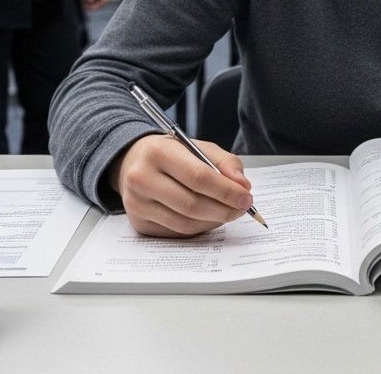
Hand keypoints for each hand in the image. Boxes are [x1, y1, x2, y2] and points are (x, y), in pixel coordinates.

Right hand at [111, 134, 254, 236]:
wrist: (134, 162)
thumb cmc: (172, 154)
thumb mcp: (199, 148)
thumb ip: (226, 163)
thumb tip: (243, 187)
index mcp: (158, 152)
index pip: (198, 177)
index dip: (226, 191)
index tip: (246, 198)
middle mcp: (142, 178)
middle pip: (192, 204)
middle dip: (224, 210)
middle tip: (241, 209)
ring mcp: (137, 204)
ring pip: (186, 223)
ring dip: (214, 221)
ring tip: (227, 212)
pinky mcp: (139, 223)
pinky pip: (178, 233)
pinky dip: (199, 228)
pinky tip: (207, 217)